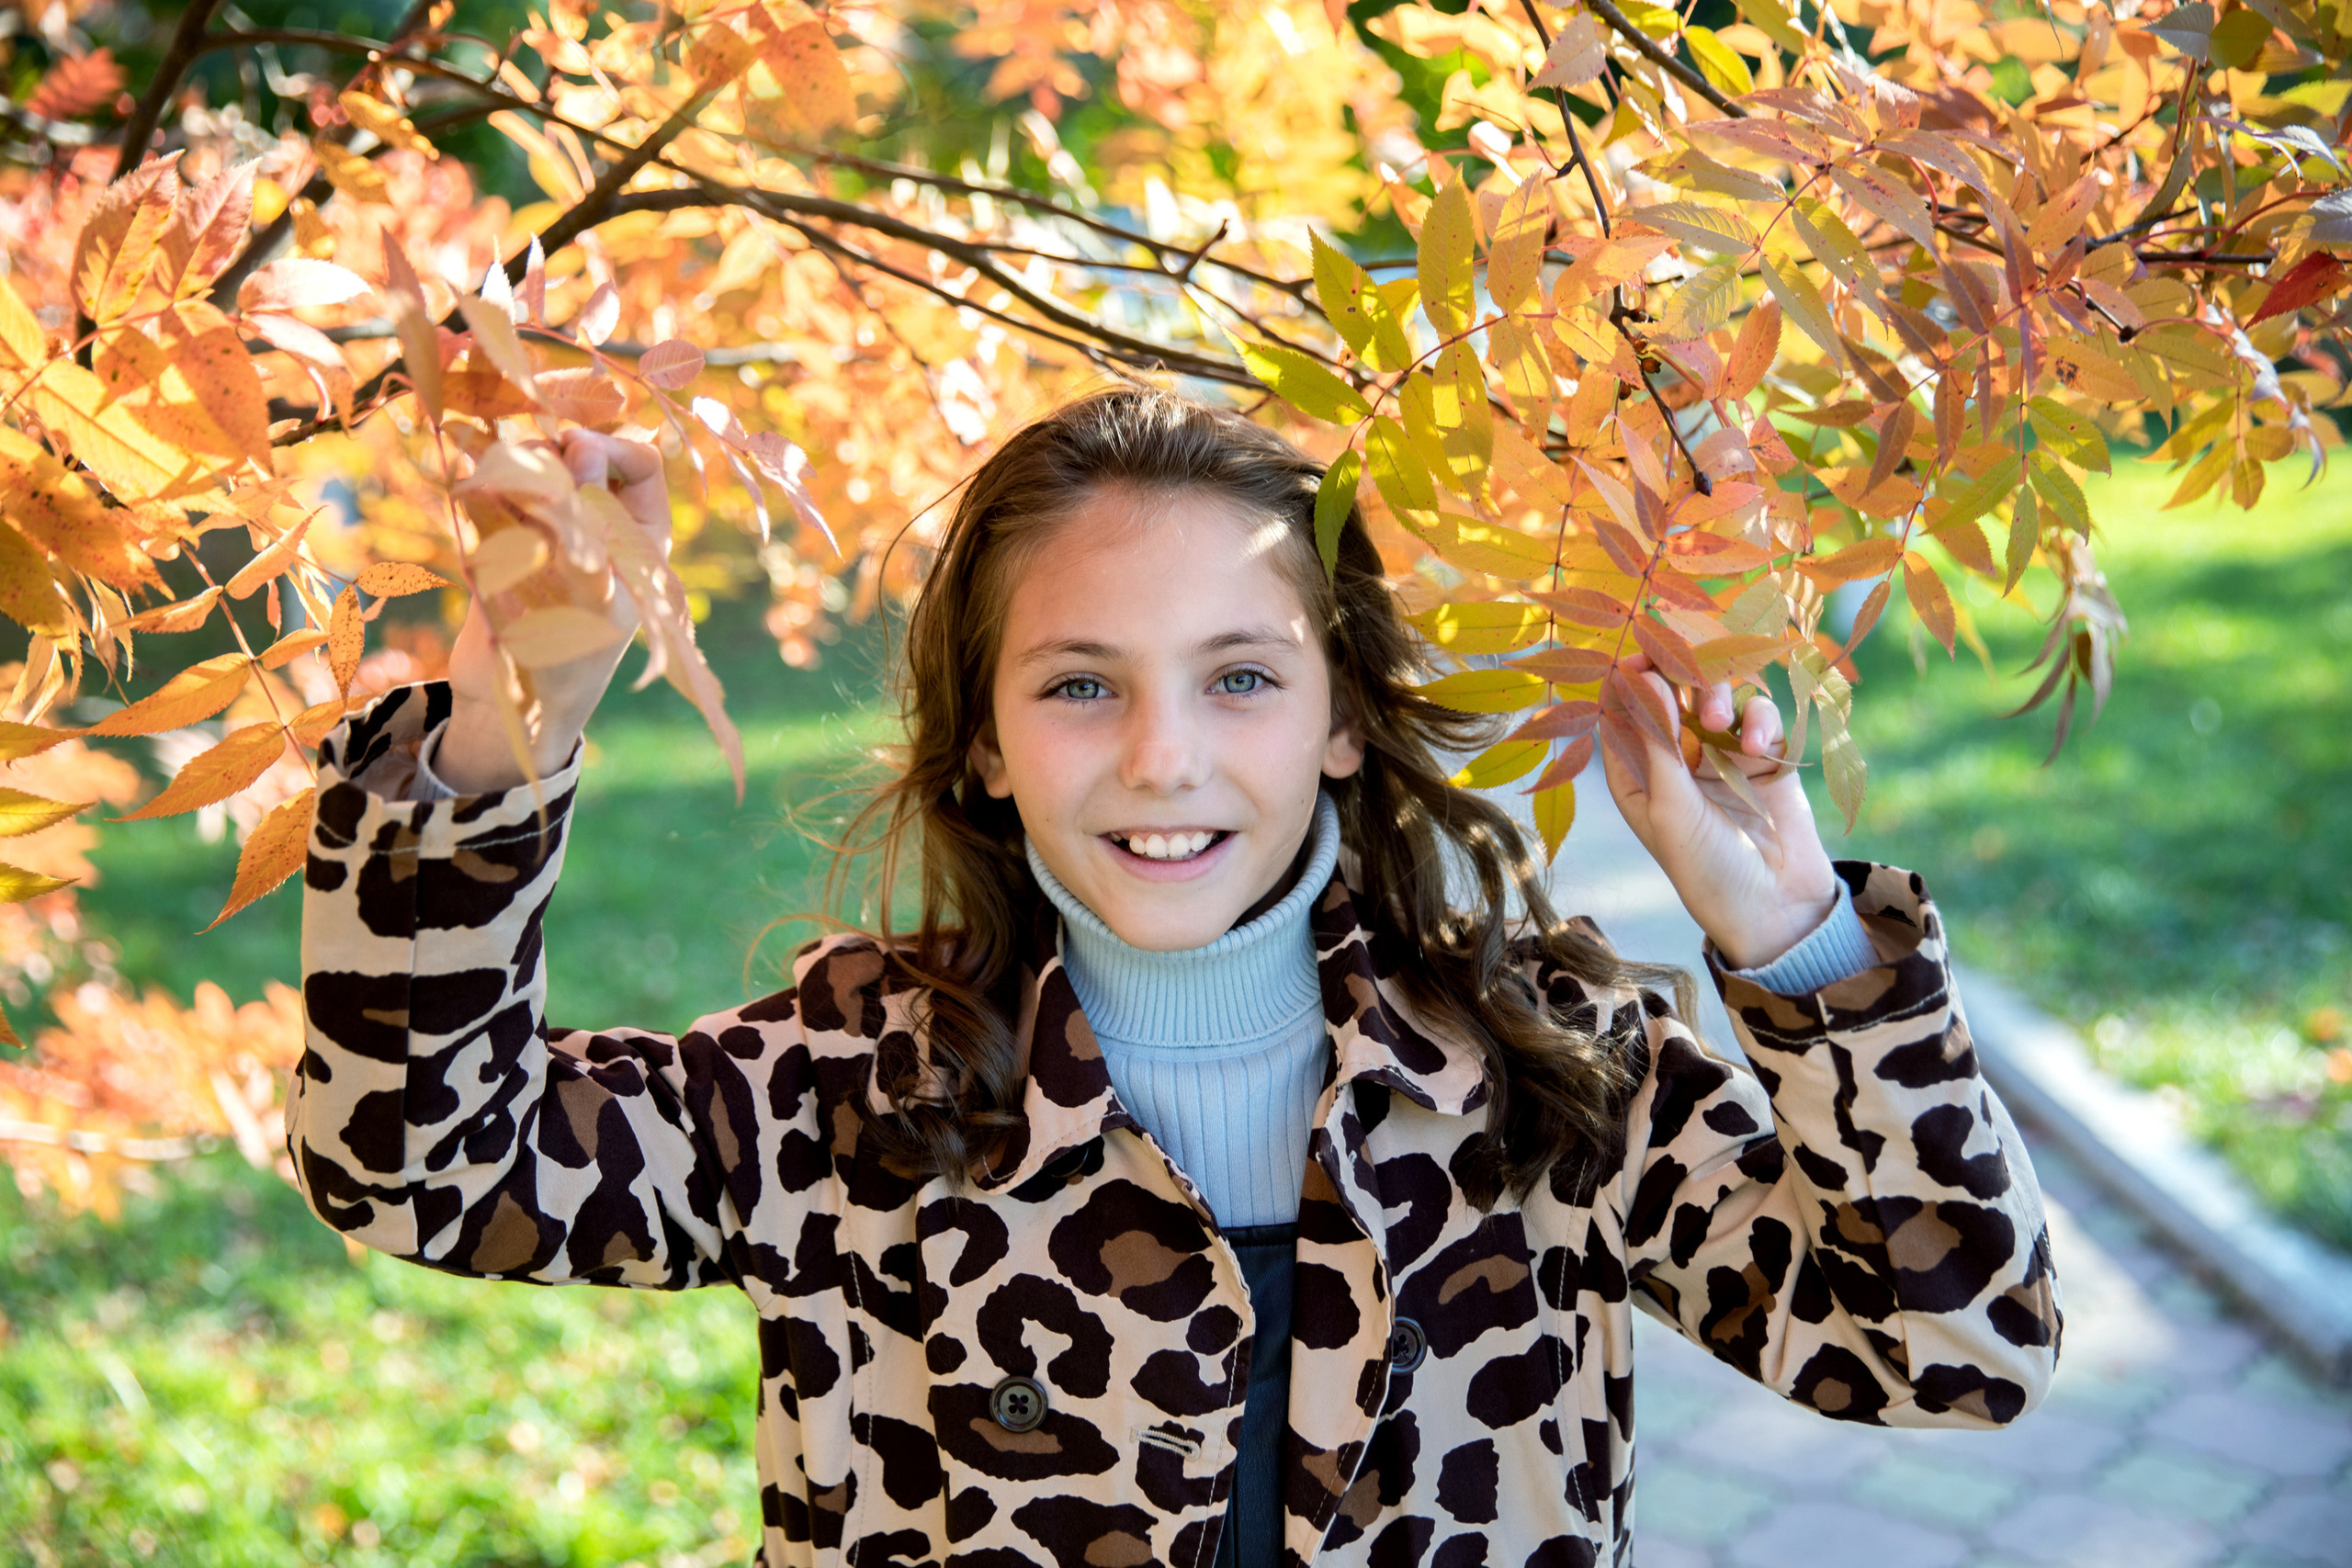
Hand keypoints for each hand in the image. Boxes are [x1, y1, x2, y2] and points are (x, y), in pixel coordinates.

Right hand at [435, 430, 670, 794]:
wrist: (514, 703)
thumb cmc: (570, 658)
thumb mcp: (593, 593)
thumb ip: (590, 521)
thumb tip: (579, 450)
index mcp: (640, 532)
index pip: (640, 458)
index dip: (607, 446)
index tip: (573, 453)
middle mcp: (599, 520)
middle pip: (581, 449)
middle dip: (553, 450)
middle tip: (530, 472)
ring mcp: (550, 525)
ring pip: (536, 460)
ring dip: (515, 462)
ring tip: (496, 485)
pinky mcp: (503, 535)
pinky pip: (496, 485)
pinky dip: (481, 478)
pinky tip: (469, 484)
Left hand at [1599, 655, 1838, 970]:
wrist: (1774, 907)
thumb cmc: (1705, 867)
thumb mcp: (1670, 807)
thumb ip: (1657, 742)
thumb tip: (1640, 676)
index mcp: (1635, 773)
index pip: (1621, 710)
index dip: (1626, 679)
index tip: (1637, 656)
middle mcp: (1674, 758)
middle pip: (1670, 692)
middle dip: (1677, 673)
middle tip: (1684, 663)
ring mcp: (1721, 753)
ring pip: (1716, 694)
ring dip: (1716, 693)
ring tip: (1717, 716)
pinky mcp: (1765, 755)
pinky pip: (1760, 715)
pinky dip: (1759, 720)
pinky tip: (1757, 748)